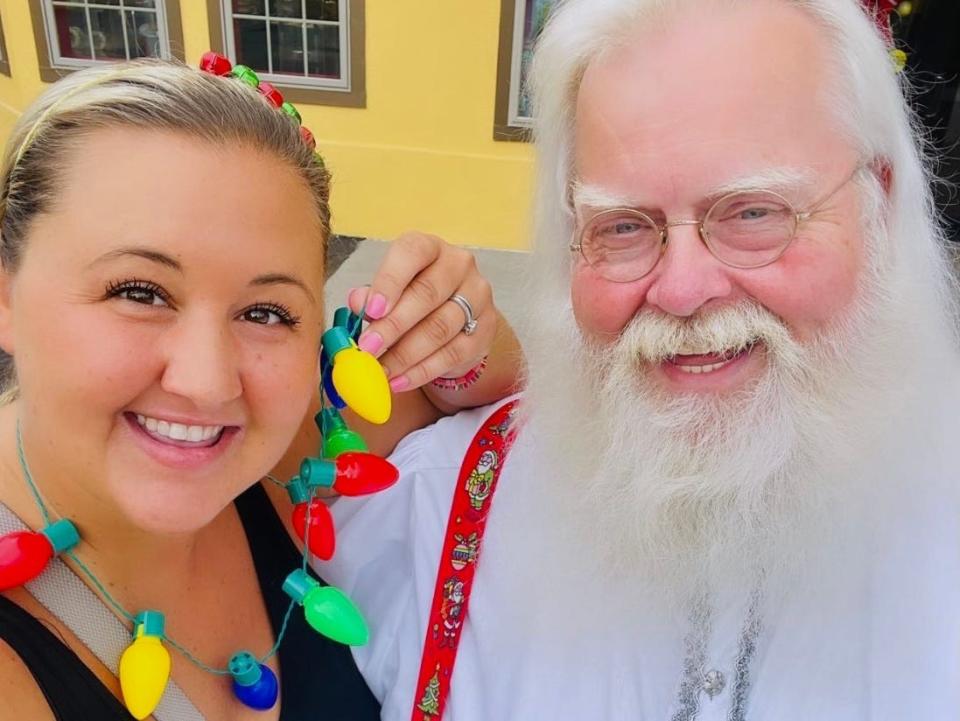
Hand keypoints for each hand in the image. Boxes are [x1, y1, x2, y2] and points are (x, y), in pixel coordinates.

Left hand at [347, 232, 495, 391]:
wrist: (455, 318)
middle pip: (426, 295)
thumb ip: (372, 295)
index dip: (389, 281)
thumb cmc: (414, 296)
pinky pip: (452, 354)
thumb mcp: (391, 289)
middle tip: (368, 349)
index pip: (412, 253)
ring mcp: (477, 297)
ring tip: (380, 370)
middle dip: (393, 326)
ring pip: (439, 328)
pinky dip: (422, 371)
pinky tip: (400, 380)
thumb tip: (357, 302)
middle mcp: (459, 265)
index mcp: (430, 247)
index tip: (370, 310)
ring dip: (405, 354)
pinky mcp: (485, 330)